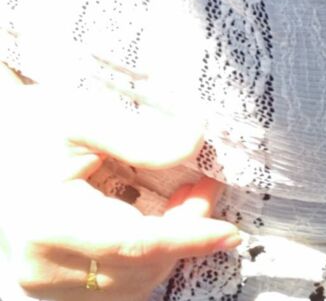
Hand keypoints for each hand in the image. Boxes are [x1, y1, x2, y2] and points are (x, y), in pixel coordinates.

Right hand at [0, 63, 240, 299]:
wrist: (0, 142)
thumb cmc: (39, 123)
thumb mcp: (84, 116)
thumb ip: (141, 136)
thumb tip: (197, 142)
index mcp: (46, 221)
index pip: (132, 244)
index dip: (186, 237)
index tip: (228, 230)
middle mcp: (42, 266)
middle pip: (137, 268)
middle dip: (185, 234)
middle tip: (208, 186)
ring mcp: (44, 285)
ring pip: (131, 285)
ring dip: (170, 248)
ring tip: (189, 197)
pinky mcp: (53, 289)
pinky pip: (116, 285)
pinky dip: (148, 259)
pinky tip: (162, 222)